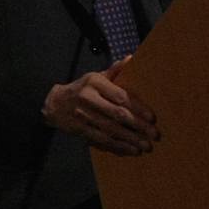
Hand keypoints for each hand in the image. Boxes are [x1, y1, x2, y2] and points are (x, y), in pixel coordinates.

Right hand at [44, 69, 159, 154]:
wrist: (54, 104)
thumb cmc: (81, 88)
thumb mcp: (95, 76)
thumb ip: (114, 71)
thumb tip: (132, 58)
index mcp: (95, 83)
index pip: (120, 96)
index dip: (137, 107)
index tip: (152, 117)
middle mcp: (88, 99)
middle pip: (117, 115)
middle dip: (138, 126)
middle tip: (155, 135)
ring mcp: (83, 116)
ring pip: (110, 130)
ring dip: (130, 139)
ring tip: (146, 146)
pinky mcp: (80, 130)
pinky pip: (101, 140)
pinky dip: (117, 146)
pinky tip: (131, 150)